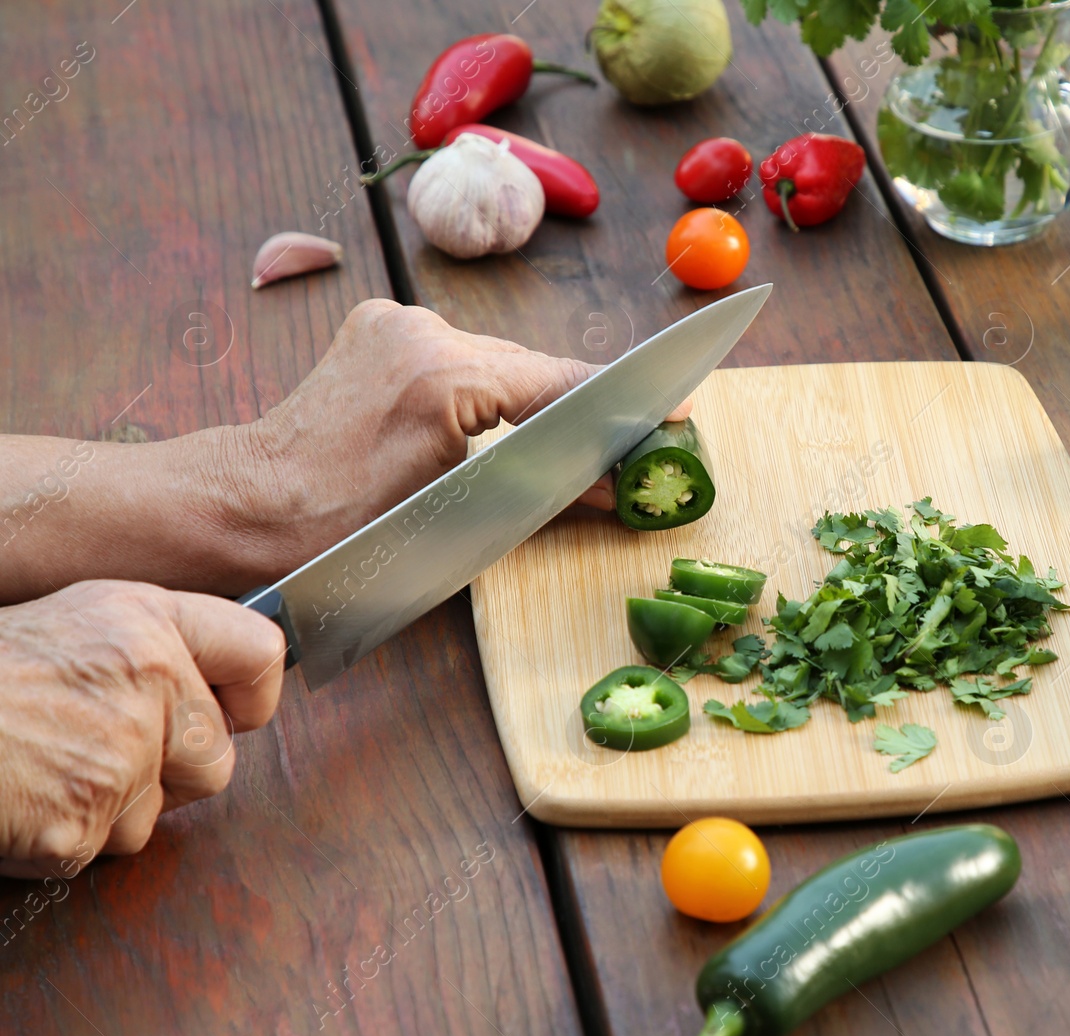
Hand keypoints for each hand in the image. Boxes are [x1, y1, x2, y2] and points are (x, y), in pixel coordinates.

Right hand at [0, 581, 284, 878]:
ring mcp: (119, 753)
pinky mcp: (83, 820)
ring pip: (160, 813)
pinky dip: (66, 838)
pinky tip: (27, 798)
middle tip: (104, 752)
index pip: (260, 653)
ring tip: (50, 767)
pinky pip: (104, 848)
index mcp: (146, 620)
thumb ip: (151, 647)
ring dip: (115, 808)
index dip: (251, 695)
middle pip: (219, 759)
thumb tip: (218, 690)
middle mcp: (147, 678)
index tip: (232, 712)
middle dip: (172, 773)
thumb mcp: (75, 622)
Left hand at [229, 299, 687, 581]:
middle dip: (574, 407)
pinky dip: (484, 384)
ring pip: (495, 358)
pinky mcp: (377, 328)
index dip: (622, 401)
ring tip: (555, 440)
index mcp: (445, 374)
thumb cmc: (338, 530)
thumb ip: (542, 490)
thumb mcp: (456, 517)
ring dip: (526, 397)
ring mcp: (396, 324)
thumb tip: (609, 484)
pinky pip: (457, 352)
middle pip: (530, 367)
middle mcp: (422, 332)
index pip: (560, 383)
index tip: (675, 403)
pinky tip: (494, 419)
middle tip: (622, 440)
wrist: (245, 506)